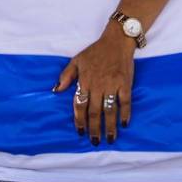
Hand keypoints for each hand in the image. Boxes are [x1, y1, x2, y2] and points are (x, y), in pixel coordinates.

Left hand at [53, 29, 135, 144]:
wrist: (116, 40)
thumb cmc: (96, 51)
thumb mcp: (77, 60)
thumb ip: (66, 76)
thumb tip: (56, 91)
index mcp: (85, 81)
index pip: (80, 105)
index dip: (80, 120)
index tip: (80, 132)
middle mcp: (97, 85)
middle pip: (95, 112)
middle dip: (94, 128)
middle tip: (94, 141)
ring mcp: (112, 85)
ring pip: (110, 110)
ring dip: (110, 126)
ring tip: (110, 138)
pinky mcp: (125, 83)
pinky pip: (125, 102)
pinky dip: (125, 114)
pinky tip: (125, 124)